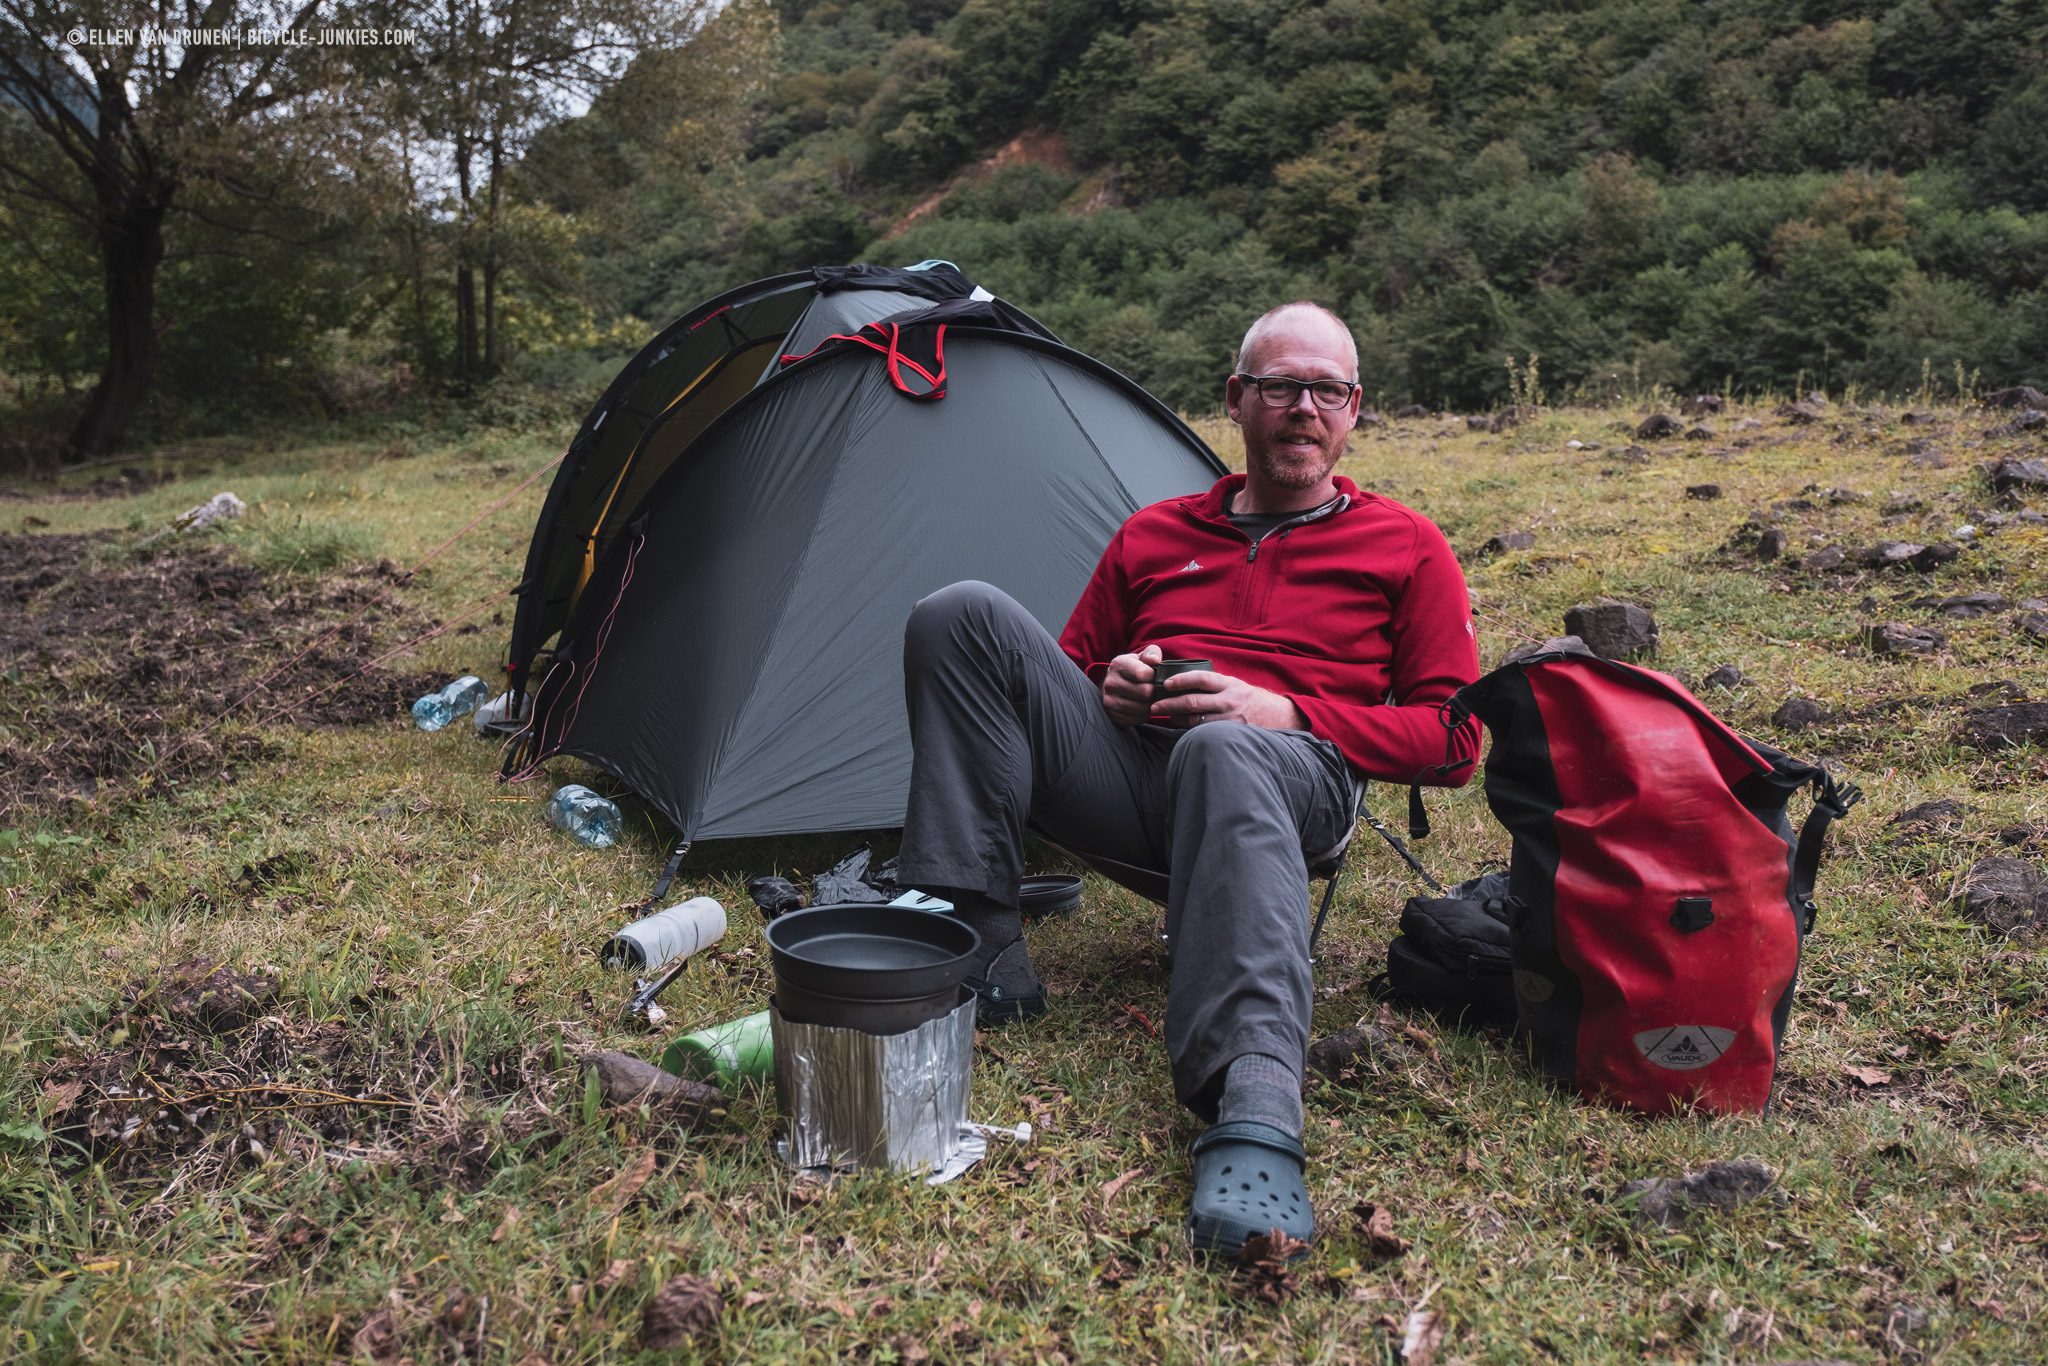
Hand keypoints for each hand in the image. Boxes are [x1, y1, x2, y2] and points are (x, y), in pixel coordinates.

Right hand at [1101, 644, 1163, 726]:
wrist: (1116, 685)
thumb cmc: (1135, 669)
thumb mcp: (1142, 657)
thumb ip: (1152, 653)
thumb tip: (1155, 660)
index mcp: (1118, 664)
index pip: (1143, 673)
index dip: (1154, 676)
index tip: (1155, 677)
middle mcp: (1110, 682)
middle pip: (1145, 692)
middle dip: (1154, 692)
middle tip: (1155, 690)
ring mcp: (1109, 700)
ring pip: (1143, 707)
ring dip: (1151, 704)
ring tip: (1150, 698)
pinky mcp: (1113, 715)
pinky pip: (1138, 719)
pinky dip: (1145, 715)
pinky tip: (1143, 707)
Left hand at [1149, 667, 1304, 730]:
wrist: (1277, 717)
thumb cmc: (1248, 699)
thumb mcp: (1234, 684)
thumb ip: (1212, 683)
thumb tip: (1181, 680)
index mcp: (1229, 684)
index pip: (1200, 678)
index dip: (1181, 680)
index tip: (1166, 683)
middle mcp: (1229, 700)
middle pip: (1193, 701)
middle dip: (1169, 704)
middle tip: (1154, 706)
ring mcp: (1229, 720)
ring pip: (1195, 720)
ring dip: (1175, 719)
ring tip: (1165, 716)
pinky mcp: (1229, 734)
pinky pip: (1203, 732)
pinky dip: (1188, 730)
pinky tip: (1179, 727)